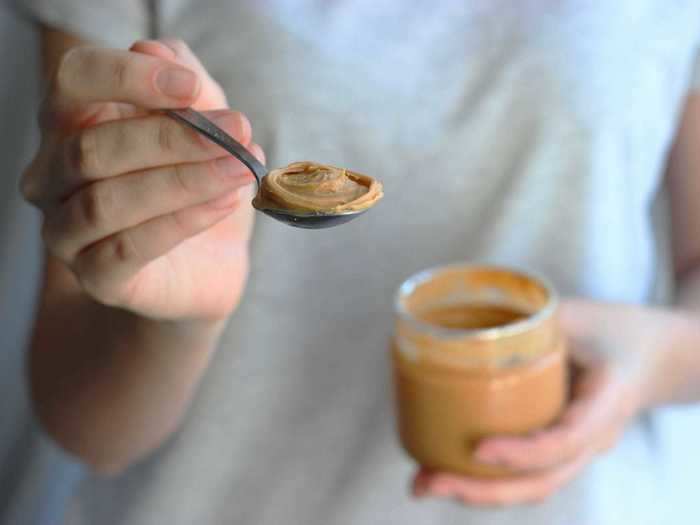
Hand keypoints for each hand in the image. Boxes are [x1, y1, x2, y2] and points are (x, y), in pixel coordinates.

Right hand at [21, 39, 264, 320]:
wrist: (212, 262)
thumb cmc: (200, 184)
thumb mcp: (207, 126)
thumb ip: (188, 87)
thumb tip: (156, 49)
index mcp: (71, 124)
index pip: (74, 81)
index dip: (129, 77)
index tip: (191, 87)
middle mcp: (53, 176)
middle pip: (93, 147)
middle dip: (174, 137)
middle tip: (239, 131)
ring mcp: (67, 232)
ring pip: (107, 201)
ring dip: (184, 180)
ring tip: (240, 169)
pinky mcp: (96, 278)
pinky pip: (129, 248)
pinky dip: (184, 220)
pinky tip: (227, 203)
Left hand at [412, 299, 665, 505]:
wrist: (652, 357)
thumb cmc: (614, 331)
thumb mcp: (580, 315)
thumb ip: (532, 316)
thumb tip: (465, 321)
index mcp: (606, 403)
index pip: (567, 440)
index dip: (523, 451)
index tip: (480, 449)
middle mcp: (592, 438)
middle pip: (541, 482)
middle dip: (481, 490)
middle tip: (427, 482)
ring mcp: (574, 449)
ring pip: (529, 486)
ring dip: (474, 491)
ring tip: (422, 483)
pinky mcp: (556, 446)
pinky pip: (522, 473)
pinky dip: (483, 477)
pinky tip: (443, 467)